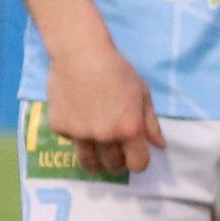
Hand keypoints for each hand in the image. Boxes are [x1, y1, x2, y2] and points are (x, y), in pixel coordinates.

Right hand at [43, 36, 160, 177]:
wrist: (80, 54)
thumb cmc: (117, 71)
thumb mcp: (142, 94)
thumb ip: (151, 123)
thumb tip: (160, 145)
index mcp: (129, 129)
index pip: (138, 164)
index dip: (139, 162)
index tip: (136, 156)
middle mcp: (104, 136)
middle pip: (113, 166)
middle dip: (118, 163)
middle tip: (117, 154)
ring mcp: (79, 134)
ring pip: (89, 163)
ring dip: (97, 162)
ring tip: (100, 155)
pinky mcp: (60, 128)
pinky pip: (72, 142)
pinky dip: (78, 137)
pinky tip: (80, 120)